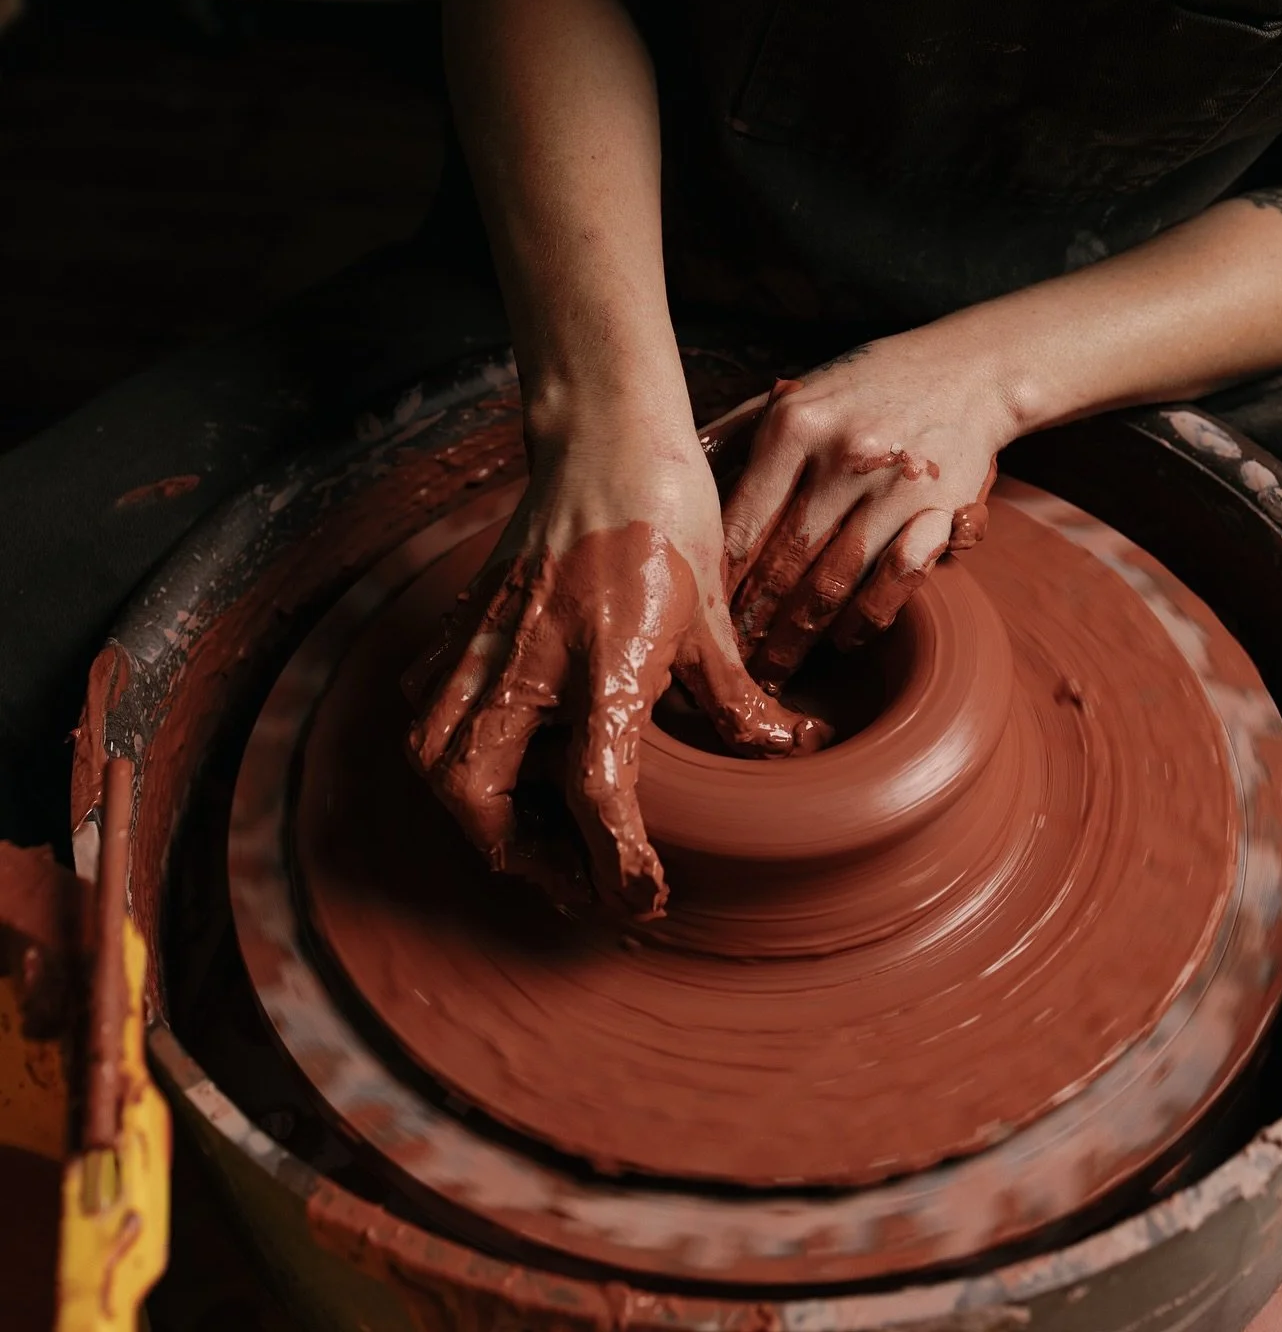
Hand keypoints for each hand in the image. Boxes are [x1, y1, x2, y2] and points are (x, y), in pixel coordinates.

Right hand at [403, 413, 814, 916]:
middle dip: (524, 857)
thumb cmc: (666, 517)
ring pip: (435, 760)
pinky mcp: (461, 626)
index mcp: (601, 660)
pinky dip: (453, 752)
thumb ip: (741, 703)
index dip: (616, 864)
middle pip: (477, 796)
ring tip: (538, 831)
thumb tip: (797, 752)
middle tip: (579, 876)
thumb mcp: (714, 616)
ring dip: (478, 813)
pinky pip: (429, 708)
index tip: (642, 898)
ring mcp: (483, 642)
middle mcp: (528, 659)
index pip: (593, 793)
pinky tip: (507, 758)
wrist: (604, 439)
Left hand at [717, 329, 1014, 687]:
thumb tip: (673, 466)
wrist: (971, 369)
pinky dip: (865, 620)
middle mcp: (843, 456)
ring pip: (833, 581)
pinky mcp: (940, 511)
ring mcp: (895, 487)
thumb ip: (737, 431)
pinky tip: (842, 641)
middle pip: (783, 560)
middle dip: (752, 620)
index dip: (718, 579)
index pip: (742, 521)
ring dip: (799, 635)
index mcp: (795, 425)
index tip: (700, 616)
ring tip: (772, 669)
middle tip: (728, 662)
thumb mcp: (797, 394)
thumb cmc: (867, 385)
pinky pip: (894, 581)